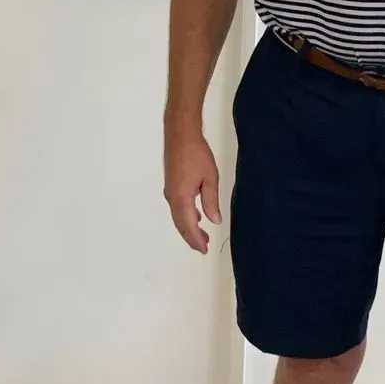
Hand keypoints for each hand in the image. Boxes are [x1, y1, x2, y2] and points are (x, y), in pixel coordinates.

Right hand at [163, 126, 221, 253]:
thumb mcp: (210, 178)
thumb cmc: (197, 154)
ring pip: (178, 216)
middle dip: (191, 236)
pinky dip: (186, 216)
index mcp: (182, 198)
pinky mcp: (171, 184)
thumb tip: (214, 221)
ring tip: (201, 235)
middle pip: (180, 223)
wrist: (180, 134)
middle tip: (204, 246)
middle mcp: (172, 197)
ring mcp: (170, 191)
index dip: (196, 239)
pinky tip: (196, 215)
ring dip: (189, 227)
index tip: (204, 249)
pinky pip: (177, 207)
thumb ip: (211, 201)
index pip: (189, 225)